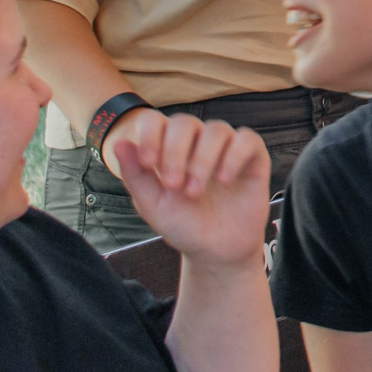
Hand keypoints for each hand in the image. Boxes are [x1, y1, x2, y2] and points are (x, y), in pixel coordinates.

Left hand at [108, 114, 271, 270]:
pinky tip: (224, 179)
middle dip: (176, 152)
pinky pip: (246, 139)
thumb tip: (119, 143)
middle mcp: (196, 141)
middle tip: (174, 186)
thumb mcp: (153, 205)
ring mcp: (225, 147)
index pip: (155, 121)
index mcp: (167, 148)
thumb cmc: (183, 226)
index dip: (150, 135)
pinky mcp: (252, 156)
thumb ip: (136, 175)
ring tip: (195, 192)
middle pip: (185, 122)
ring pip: (216, 130)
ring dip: (203, 160)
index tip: (149, 163)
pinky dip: (233, 157)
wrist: (217, 250)